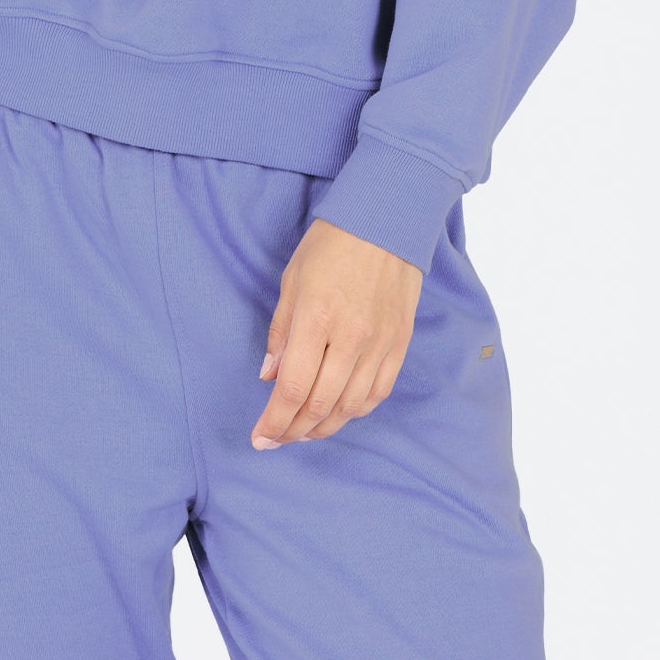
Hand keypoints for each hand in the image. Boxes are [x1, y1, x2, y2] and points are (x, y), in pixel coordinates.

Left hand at [250, 217, 422, 447]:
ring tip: (304, 432)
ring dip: (324, 427)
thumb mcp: (293, 279)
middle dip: (293, 430)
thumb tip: (270, 376)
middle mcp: (351, 338)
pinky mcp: (399, 343)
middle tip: (277, 439)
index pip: (293, 388)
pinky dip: (355, 410)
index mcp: (317, 318)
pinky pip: (378, 392)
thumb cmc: (332, 244)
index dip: (274, 421)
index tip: (260, 437)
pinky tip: (339, 412)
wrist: (387, 220)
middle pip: (320, 405)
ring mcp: (379, 343)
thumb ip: (281, 332)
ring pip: (350, 406)